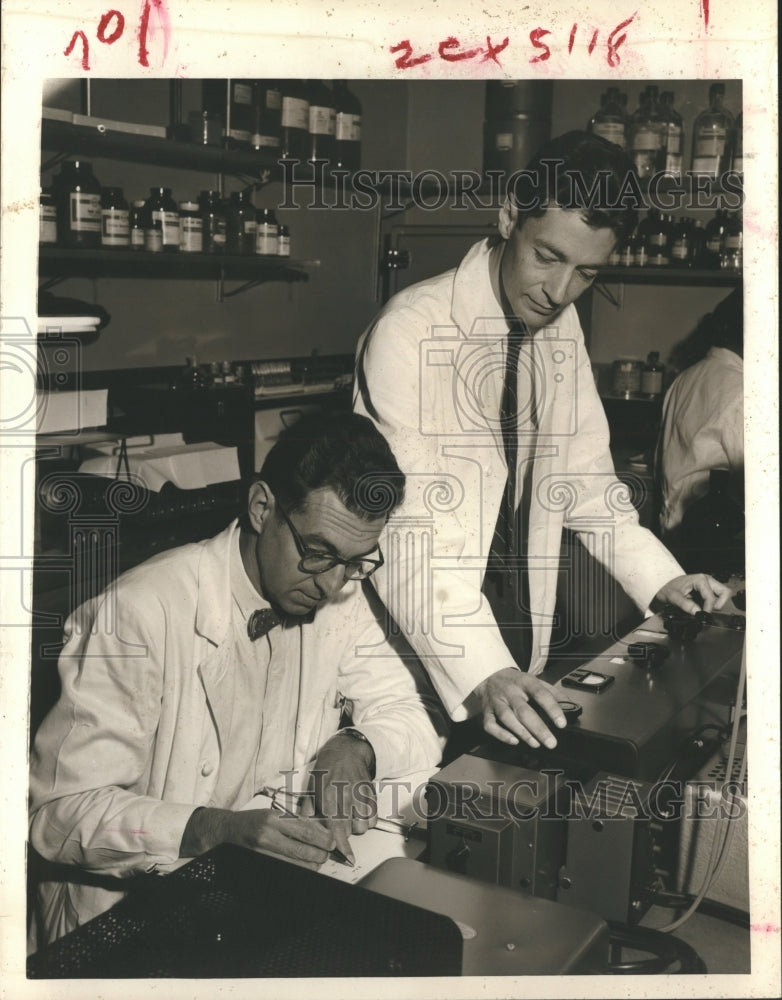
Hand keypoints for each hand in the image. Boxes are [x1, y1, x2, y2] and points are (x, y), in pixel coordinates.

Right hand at [180, 807, 334, 867]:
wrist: (227, 831)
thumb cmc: (253, 820)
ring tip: (315, 861)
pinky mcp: (259, 864)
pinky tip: (301, 866)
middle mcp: (267, 835)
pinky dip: (296, 870)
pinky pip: (284, 870)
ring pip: (295, 864)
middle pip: (303, 850)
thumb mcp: (274, 813)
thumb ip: (296, 822)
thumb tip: (321, 832)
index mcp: (274, 819)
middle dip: (320, 855)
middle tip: (326, 854)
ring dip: (310, 865)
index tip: (332, 843)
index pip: (305, 831)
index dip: (323, 839)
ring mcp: (262, 852)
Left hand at [302, 733, 377, 864]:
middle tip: (338, 822)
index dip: (341, 846)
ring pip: (362, 827)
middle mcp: (346, 798)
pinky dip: (367, 819)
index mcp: (328, 797)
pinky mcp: (371, 795)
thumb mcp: (312, 785)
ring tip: (349, 815)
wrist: (346, 751)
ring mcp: (360, 796)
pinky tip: (359, 811)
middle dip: (343, 833)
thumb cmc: (328, 767)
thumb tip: (305, 825)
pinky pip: (372, 818)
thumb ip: (308, 807)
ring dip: (355, 826)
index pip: (336, 829)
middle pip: (349, 831)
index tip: (347, 858)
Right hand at [472, 668, 566, 747]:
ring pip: (507, 717)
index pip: (540, 694)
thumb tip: (570, 706)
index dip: (552, 709)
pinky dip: (501, 734)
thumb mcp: (535, 681)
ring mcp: (496, 701)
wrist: (489, 675)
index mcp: (525, 682)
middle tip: (551, 742)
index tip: (562, 723)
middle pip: (523, 710)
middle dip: (538, 728)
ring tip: (536, 744)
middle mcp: (510, 691)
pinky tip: (514, 741)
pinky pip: (490, 725)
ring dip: (522, 732)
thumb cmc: (516, 682)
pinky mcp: (487, 711)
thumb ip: (553, 692)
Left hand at [654, 573, 731, 614]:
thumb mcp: (673, 597)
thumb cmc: (668, 589)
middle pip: (724, 592)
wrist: (664, 587)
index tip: (703, 616)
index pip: (711, 597)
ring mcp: (709, 585)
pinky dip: (711, 605)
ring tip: (703, 609)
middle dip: (718, 604)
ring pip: (723, 595)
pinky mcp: (708, 590)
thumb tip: (697, 613)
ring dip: (716, 605)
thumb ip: (685, 605)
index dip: (708, 608)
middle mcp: (707, 580)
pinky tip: (701, 607)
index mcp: (700, 580)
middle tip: (707, 611)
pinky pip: (716, 598)